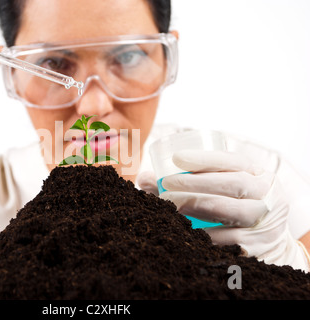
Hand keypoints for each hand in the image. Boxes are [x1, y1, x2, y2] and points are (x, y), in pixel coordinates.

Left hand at [138, 150, 309, 270]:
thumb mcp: (221, 189)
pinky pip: (230, 240)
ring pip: (232, 211)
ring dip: (198, 206)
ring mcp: (266, 222)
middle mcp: (268, 195)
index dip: (205, 158)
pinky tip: (186, 230)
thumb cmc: (234, 208)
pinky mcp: (259, 246)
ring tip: (171, 205)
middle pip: (234, 184)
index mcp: (258, 175)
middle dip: (196, 183)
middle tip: (166, 184)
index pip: (234, 161)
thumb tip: (144, 179)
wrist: (268, 243)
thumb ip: (186, 181)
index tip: (177, 158)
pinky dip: (206, 234)